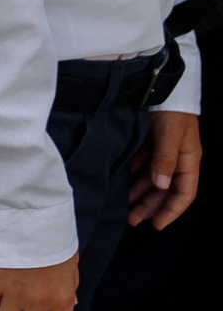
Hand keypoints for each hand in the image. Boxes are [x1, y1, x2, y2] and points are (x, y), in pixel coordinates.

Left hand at [129, 110, 200, 227]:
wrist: (161, 85)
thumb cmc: (171, 110)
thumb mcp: (170, 135)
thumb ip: (165, 160)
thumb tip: (161, 186)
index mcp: (188, 160)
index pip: (184, 193)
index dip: (171, 211)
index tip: (157, 225)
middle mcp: (177, 159)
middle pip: (165, 190)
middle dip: (151, 207)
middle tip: (132, 221)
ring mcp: (162, 151)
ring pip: (152, 180)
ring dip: (140, 194)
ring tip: (125, 208)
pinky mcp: (148, 142)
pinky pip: (141, 165)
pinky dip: (133, 176)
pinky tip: (121, 184)